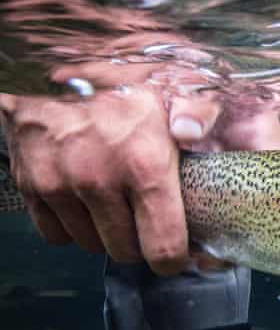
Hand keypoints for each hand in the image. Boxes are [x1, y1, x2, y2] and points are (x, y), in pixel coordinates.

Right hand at [0, 81, 279, 274]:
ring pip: (92, 244)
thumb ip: (198, 110)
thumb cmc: (123, 90)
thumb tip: (194, 131)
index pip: (162, 246)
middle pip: (127, 251)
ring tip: (119, 205)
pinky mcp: (32, 186)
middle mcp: (100, 179)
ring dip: (107, 234)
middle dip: (142, 244)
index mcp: (144, 163)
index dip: (174, 258)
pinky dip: (74, 226)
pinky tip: (87, 200)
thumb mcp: (174, 91)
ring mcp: (61, 184)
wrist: (48, 70)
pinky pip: (57, 234)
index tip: (180, 254)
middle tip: (150, 223)